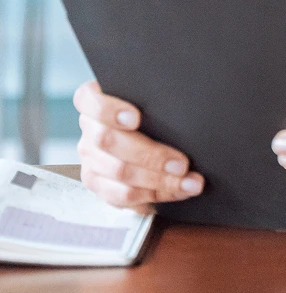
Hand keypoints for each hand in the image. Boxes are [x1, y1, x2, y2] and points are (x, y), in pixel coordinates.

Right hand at [73, 80, 203, 212]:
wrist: (152, 132)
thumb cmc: (157, 107)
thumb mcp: (155, 97)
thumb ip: (157, 97)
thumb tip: (185, 103)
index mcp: (95, 99)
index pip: (88, 100)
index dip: (109, 110)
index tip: (136, 119)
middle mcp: (89, 129)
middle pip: (108, 142)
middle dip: (150, 155)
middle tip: (182, 163)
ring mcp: (90, 158)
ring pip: (119, 173)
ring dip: (158, 181)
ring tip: (189, 181)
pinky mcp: (98, 183)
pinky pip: (122, 196)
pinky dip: (155, 194)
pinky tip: (178, 190)